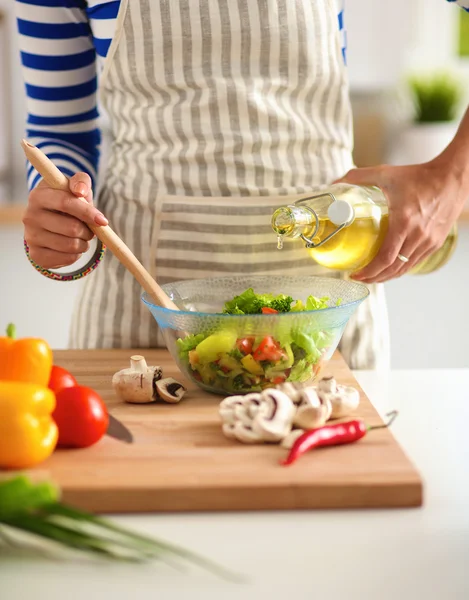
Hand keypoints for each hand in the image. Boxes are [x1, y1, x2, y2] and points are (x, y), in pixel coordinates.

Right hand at [23, 172, 107, 268]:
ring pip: (71, 245)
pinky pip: (68, 259)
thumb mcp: (75, 186)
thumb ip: (81, 181)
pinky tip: (72, 246)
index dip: (87, 212)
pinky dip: (77, 254)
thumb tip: (80, 191)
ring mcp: (30, 237)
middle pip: (71, 228)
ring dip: (84, 243)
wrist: (51, 219)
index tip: (103, 221)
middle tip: (90, 229)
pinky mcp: (36, 255)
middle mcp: (30, 216)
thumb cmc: (68, 199)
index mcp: (38, 196)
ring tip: (81, 237)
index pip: (66, 203)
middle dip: (88, 231)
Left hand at [336, 159, 466, 282]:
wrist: (452, 177)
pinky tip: (390, 267)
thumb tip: (335, 183)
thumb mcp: (386, 173)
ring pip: (405, 268)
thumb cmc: (420, 176)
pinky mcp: (436, 242)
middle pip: (393, 269)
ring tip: (372, 276)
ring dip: (387, 276)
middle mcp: (418, 236)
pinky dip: (401, 268)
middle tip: (359, 278)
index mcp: (404, 223)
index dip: (369, 271)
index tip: (355, 274)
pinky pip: (415, 261)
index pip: (385, 258)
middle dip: (374, 278)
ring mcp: (429, 241)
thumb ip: (359, 176)